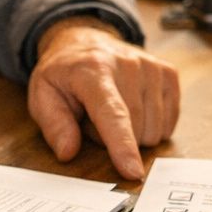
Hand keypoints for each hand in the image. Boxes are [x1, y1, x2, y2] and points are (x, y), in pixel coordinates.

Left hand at [27, 17, 180, 179]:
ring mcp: (152, 67)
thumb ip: (54, 125)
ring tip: (113, 112)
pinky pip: (168, 123)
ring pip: (154, 130)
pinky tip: (135, 109)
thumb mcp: (42, 96)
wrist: (86, 40)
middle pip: (135, 129)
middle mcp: (128, 64)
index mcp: (93, 70)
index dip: (122, 145)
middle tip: (93, 119)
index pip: (113, 114)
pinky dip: (151, 126)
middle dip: (112, 139)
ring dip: (133, 133)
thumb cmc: (64, 75)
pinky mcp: (168, 73)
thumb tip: (68, 152)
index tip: (133, 172)